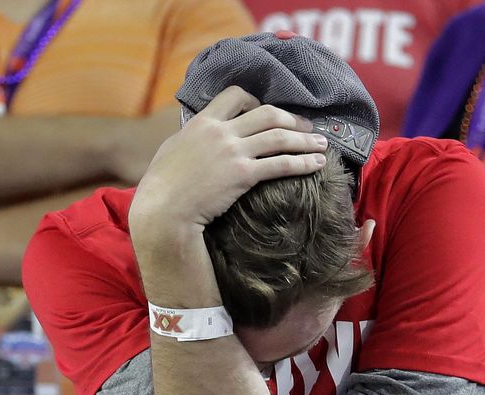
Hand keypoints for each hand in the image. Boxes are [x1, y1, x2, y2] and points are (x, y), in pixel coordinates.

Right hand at [128, 86, 328, 237]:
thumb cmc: (162, 187)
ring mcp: (233, 152)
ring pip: (279, 136)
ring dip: (305, 139)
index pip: (236, 94)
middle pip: (267, 113)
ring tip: (322, 145)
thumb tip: (196, 138)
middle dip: (293, 118)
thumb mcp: (172, 150)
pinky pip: (280, 164)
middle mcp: (221, 131)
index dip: (256, 100)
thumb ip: (191, 139)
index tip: (268, 111)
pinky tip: (317, 165)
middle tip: (309, 126)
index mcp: (203, 121)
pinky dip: (302, 163)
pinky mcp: (243, 175)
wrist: (164, 210)